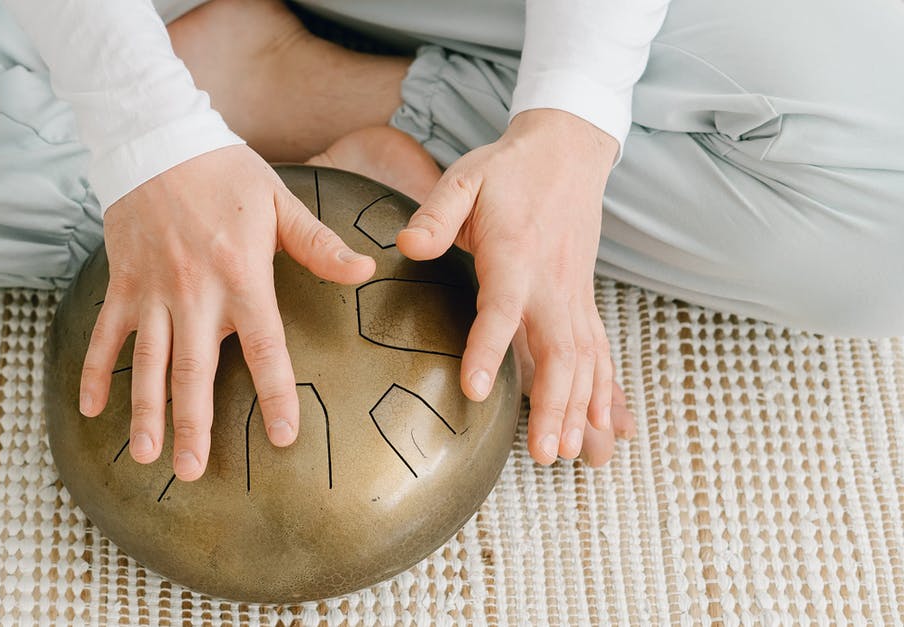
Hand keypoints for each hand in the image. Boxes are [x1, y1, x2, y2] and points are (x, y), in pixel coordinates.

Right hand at [80, 145, 375, 479]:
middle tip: (192, 472)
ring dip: (145, 411)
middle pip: (194, 371)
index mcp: (241, 277)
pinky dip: (96, 372)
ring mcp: (152, 291)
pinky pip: (105, 335)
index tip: (282, 437)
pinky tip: (92, 409)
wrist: (157, 138)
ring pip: (147, 363)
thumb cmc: (226, 172)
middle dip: (193, 425)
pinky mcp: (122, 284)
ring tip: (145, 455)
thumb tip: (365, 269)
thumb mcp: (279, 203)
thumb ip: (319, 245)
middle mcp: (194, 293)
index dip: (275, 395)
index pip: (264, 348)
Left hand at [396, 109, 620, 464]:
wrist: (567, 150)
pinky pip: (599, 351)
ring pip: (584, 360)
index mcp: (515, 254)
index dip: (489, 349)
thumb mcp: (463, 178)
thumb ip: (435, 214)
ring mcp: (574, 293)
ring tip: (573, 455)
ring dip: (580, 409)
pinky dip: (604, 391)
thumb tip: (407, 244)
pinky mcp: (583, 298)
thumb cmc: (507, 169)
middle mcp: (552, 282)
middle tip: (545, 454)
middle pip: (559, 351)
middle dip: (554, 405)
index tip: (475, 389)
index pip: (502, 309)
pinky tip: (605, 429)